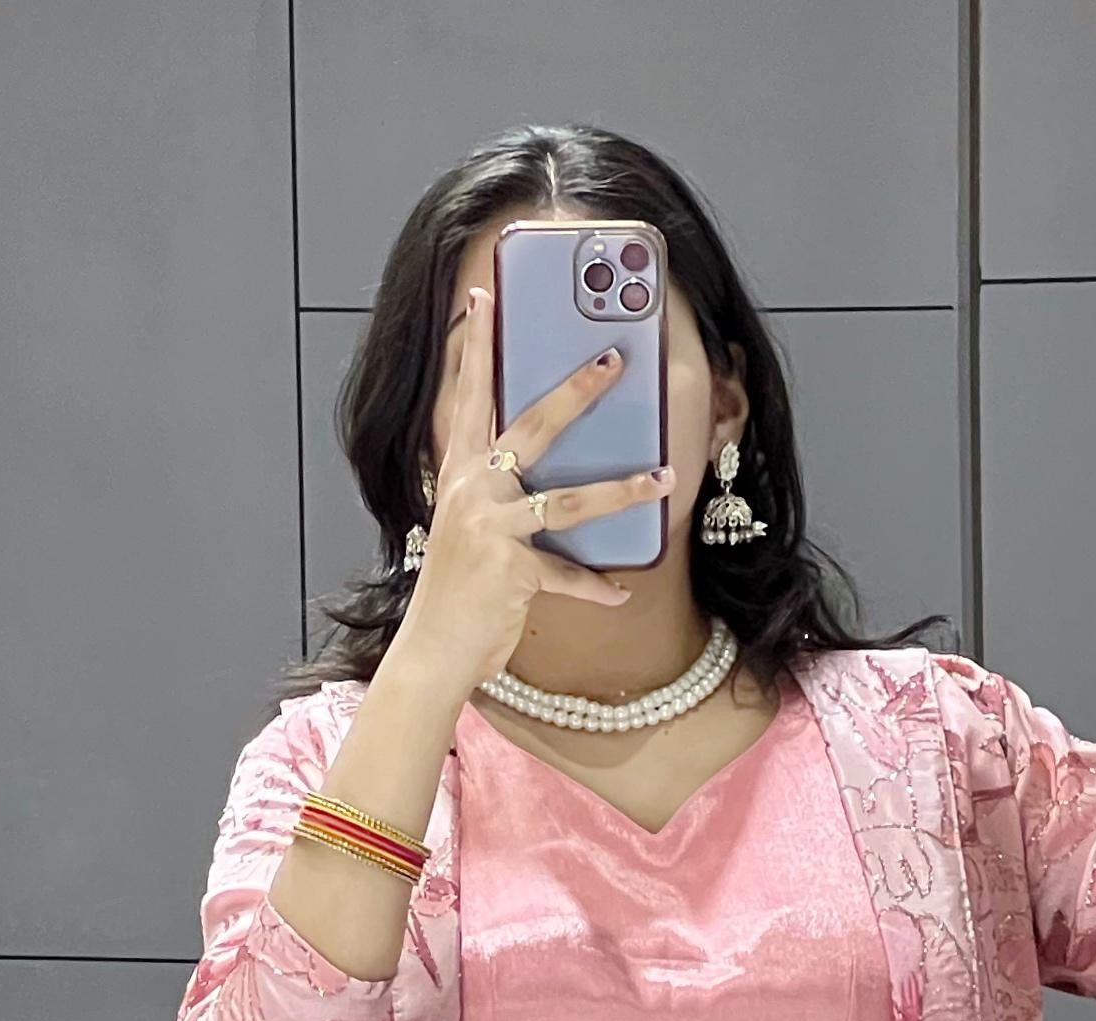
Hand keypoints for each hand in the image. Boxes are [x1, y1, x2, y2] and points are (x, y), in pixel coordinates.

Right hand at [391, 281, 672, 699]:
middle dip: (576, 391)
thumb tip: (544, 470)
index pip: (470, 398)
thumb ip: (500, 492)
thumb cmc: (460, 589)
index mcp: (463, 475)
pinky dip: (596, 588)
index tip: (484, 296)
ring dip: (621, 491)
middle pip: (532, 429)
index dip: (476, 347)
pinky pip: (568, 575)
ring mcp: (491, 529)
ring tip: (661, 479)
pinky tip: (621, 592)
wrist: (435, 649)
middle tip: (614, 360)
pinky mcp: (511, 571)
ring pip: (568, 501)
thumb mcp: (471, 527)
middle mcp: (474, 492)